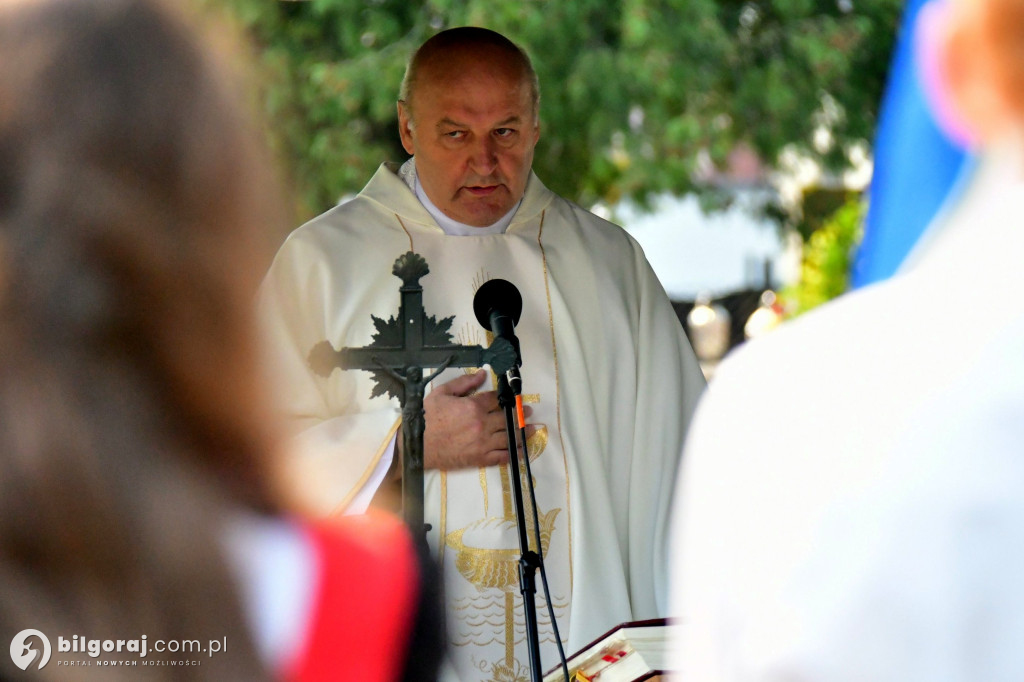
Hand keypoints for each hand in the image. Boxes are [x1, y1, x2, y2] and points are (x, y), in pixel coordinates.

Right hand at [416, 369, 533, 470]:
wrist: (416, 445)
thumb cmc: (426, 418)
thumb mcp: (442, 393)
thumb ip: (464, 383)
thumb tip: (482, 374)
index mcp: (473, 406)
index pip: (497, 400)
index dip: (507, 398)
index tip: (515, 398)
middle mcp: (482, 424)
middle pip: (508, 418)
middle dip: (520, 414)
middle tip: (529, 412)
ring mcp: (482, 443)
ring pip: (509, 437)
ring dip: (523, 433)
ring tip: (533, 429)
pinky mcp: (479, 458)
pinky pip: (502, 457)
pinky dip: (514, 454)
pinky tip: (522, 451)